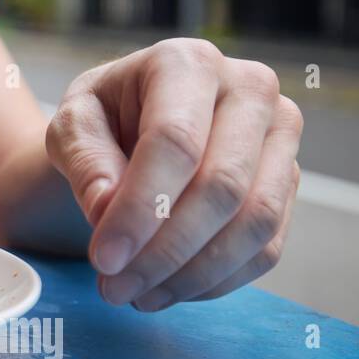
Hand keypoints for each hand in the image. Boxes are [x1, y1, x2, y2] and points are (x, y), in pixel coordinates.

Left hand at [45, 39, 301, 310]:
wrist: (132, 126)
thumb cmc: (100, 121)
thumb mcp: (71, 129)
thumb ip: (86, 165)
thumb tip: (109, 214)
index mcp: (186, 63)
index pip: (174, 142)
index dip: (140, 208)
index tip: (104, 259)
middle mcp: (248, 90)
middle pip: (223, 186)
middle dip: (165, 251)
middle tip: (114, 288)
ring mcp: (279, 136)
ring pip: (255, 222)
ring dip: (192, 273)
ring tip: (135, 295)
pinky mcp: (288, 181)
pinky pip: (266, 245)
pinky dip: (215, 279)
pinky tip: (167, 289)